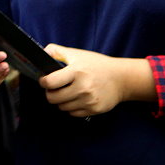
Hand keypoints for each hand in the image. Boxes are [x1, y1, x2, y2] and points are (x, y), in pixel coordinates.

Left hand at [39, 44, 154, 117]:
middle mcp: (82, 88)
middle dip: (50, 93)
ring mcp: (89, 100)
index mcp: (76, 72)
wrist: (121, 78)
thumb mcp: (77, 54)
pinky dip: (71, 107)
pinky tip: (75, 99)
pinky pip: (73, 113)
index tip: (44, 80)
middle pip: (53, 98)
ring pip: (62, 107)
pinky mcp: (94, 109)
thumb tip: (42, 52)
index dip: (43, 82)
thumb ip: (57, 51)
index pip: (50, 82)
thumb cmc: (97, 65)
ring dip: (61, 101)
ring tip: (66, 93)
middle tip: (54, 88)